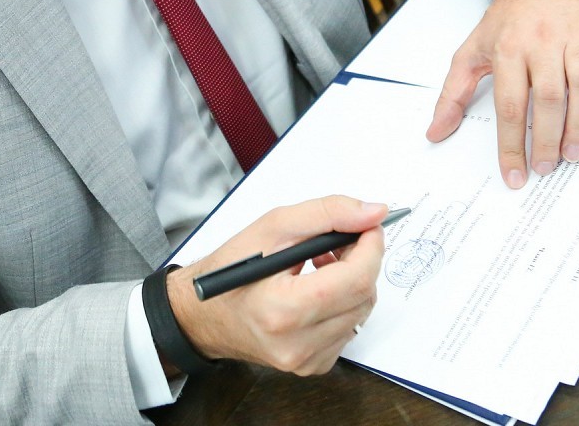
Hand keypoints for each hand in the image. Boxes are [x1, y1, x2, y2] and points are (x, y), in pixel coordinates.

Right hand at [169, 197, 386, 374]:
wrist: (204, 313)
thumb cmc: (232, 266)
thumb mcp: (274, 226)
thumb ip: (328, 214)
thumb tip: (374, 213)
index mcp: (284, 309)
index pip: (355, 279)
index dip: (370, 247)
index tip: (369, 226)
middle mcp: (297, 344)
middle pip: (363, 296)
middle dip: (362, 261)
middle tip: (341, 240)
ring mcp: (307, 360)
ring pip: (361, 313)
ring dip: (353, 282)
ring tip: (322, 264)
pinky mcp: (313, 365)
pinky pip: (348, 329)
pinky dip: (343, 304)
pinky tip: (319, 289)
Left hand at [428, 0, 578, 188]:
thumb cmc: (506, 20)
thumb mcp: (471, 51)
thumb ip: (454, 93)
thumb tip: (435, 132)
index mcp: (508, 48)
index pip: (509, 104)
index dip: (511, 144)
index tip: (515, 174)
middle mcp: (542, 41)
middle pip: (548, 97)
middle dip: (546, 138)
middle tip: (546, 166)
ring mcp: (576, 35)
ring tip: (575, 153)